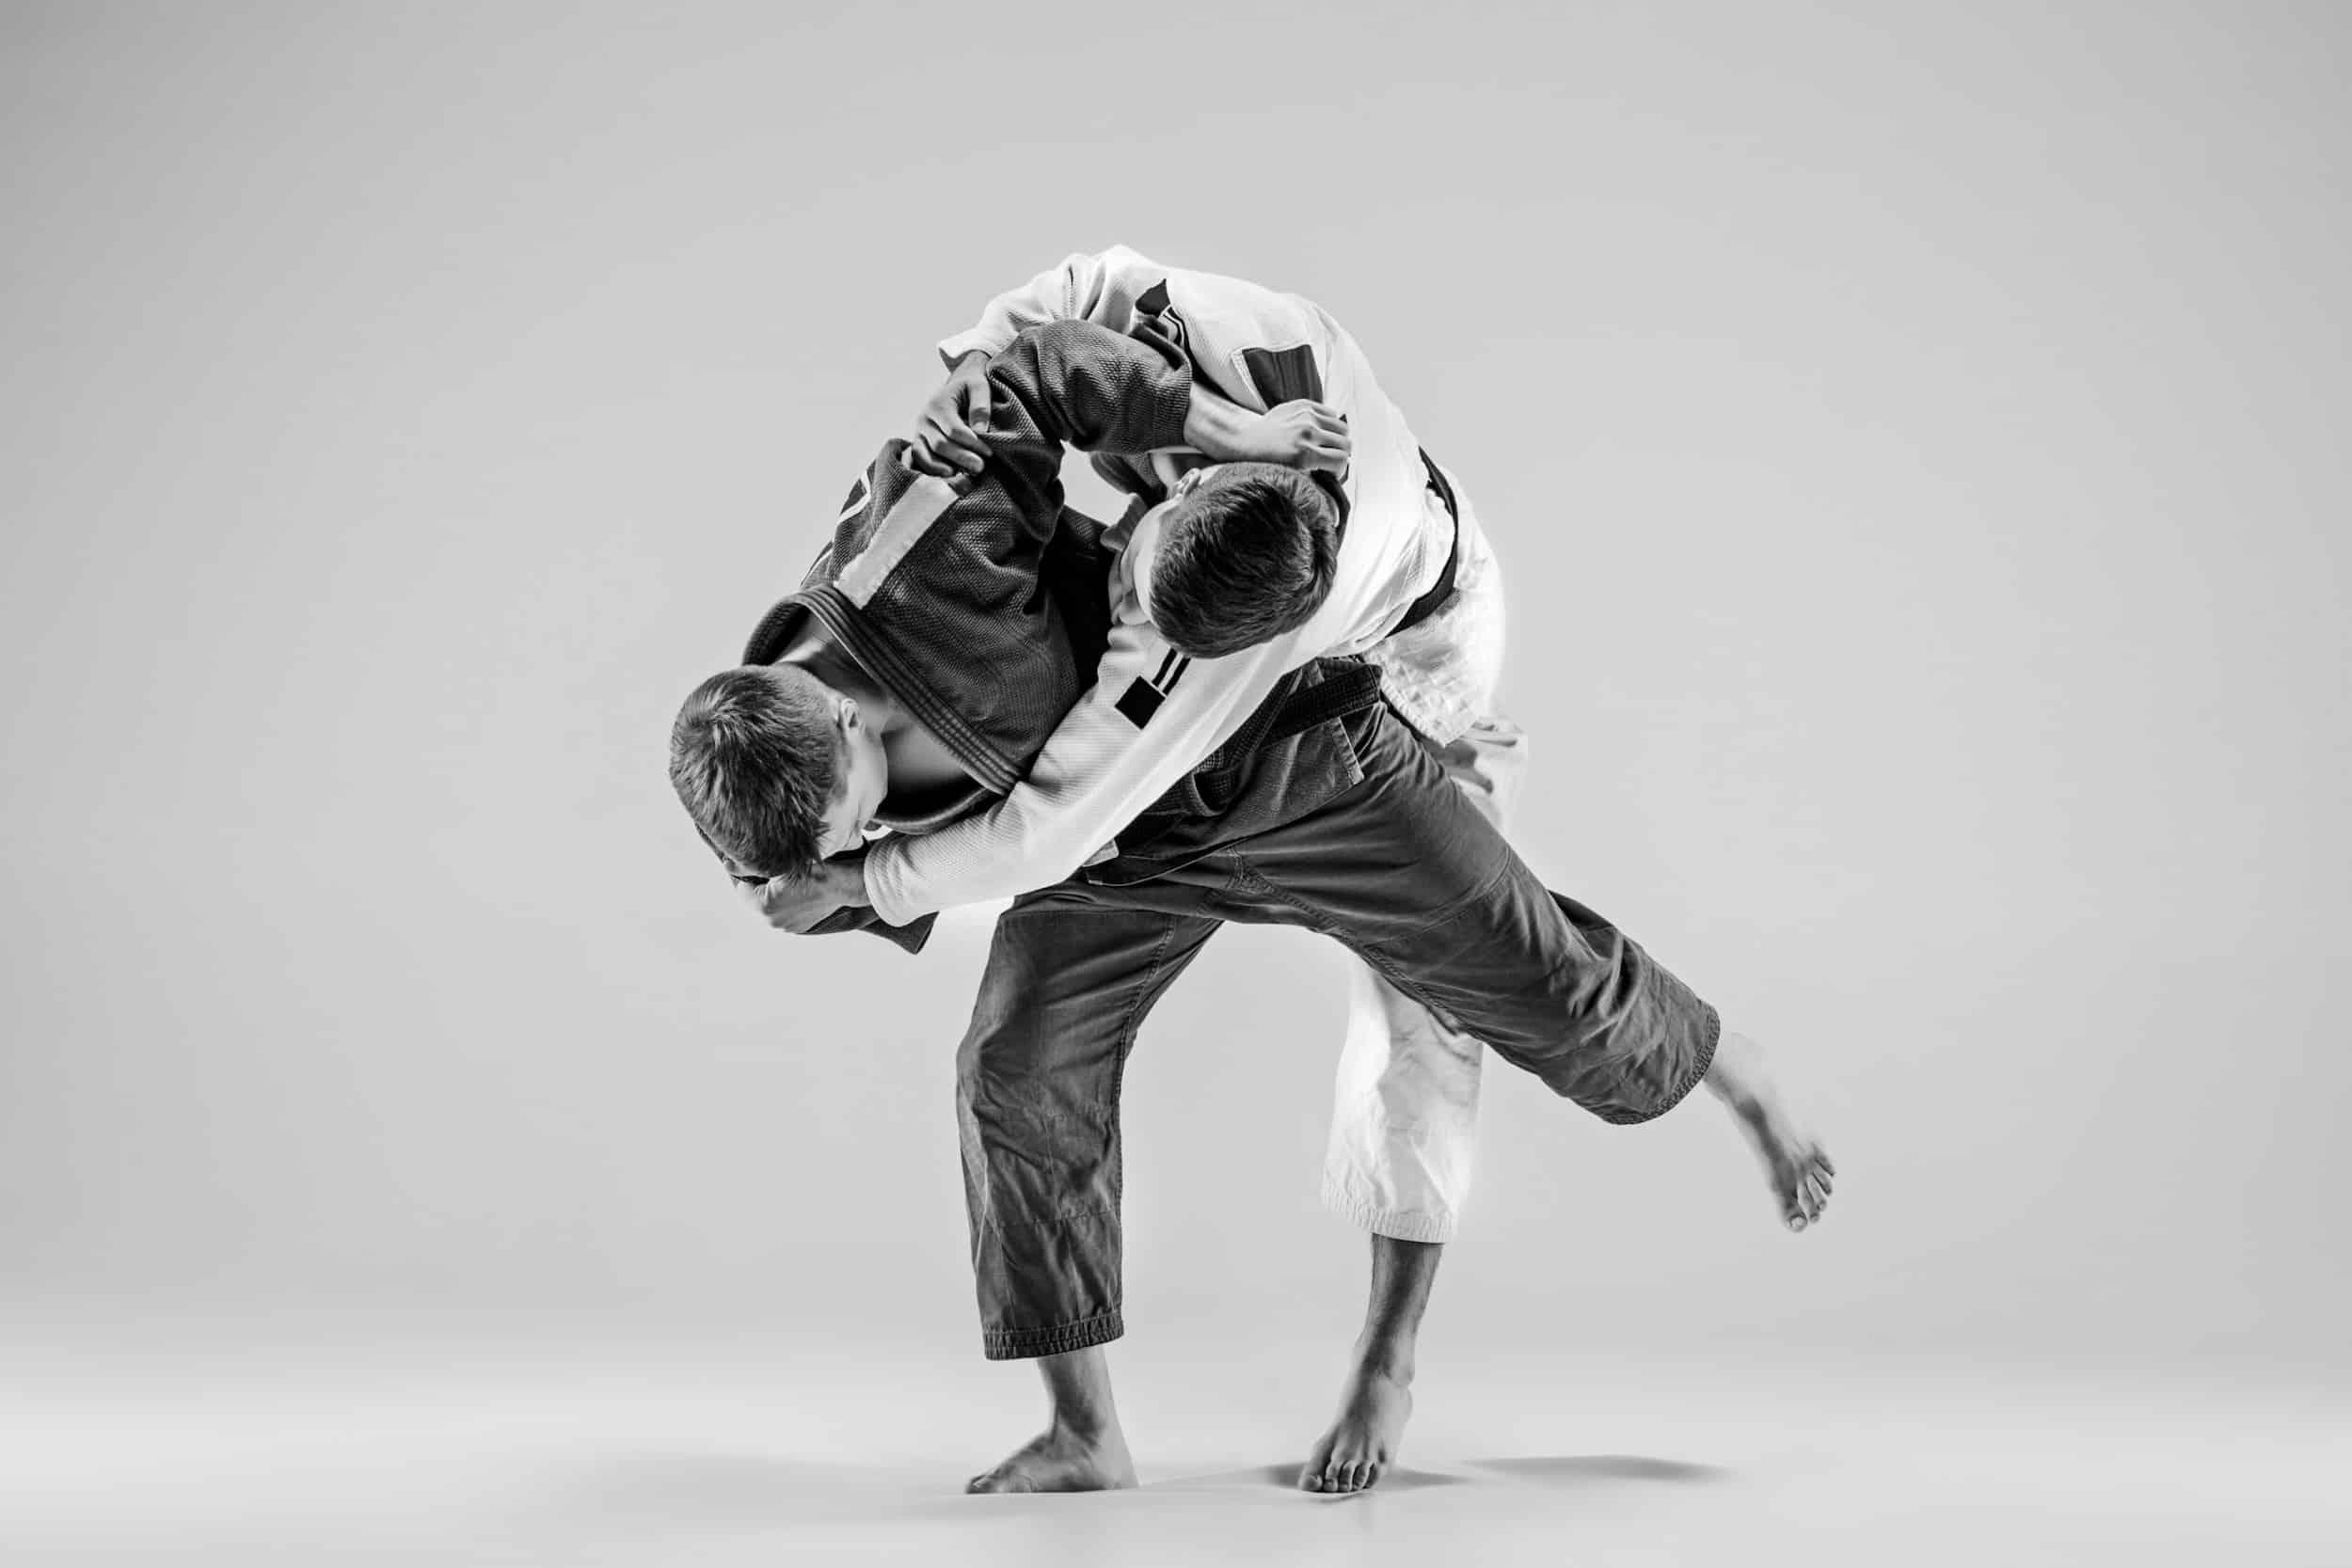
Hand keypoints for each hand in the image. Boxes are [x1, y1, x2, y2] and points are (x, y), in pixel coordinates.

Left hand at [737, 852, 868, 934]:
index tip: (750, 861)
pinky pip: (784, 911)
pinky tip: (796, 888)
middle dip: (759, 883)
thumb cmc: (816, 869)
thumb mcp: (781, 862)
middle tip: (768, 866)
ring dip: (772, 892)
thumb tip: (727, 864)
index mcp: (764, 907)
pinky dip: (786, 900)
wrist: (846, 883)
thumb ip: (750, 865)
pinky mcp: (800, 927)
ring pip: (769, 905)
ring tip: (783, 876)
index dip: (744, 872)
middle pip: (755, 898)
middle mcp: (773, 922)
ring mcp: (787, 926)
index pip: (740, 887)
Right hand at [906, 351, 992, 479]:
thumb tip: (980, 432)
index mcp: (938, 404)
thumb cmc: (971, 389)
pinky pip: (919, 459)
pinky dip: (932, 470)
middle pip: (940, 444)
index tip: (989, 452)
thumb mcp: (979, 387)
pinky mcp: (918, 442)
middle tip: (981, 467)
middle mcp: (924, 418)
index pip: (954, 429)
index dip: (972, 443)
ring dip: (946, 468)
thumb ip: (980, 406)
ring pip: (927, 454)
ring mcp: (919, 431)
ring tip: (966, 476)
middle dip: (961, 458)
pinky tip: (949, 476)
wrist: (957, 388)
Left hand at [1229, 399, 1349, 474]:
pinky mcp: (1303, 405)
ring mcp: (1306, 416)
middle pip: (1346, 444)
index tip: (1331, 474)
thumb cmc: (1267, 463)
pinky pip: (1331, 413)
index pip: (1342, 460)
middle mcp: (1307, 432)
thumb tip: (1342, 471)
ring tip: (1325, 445)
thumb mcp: (1293, 474)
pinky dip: (1329, 424)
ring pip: (1342, 427)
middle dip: (1340, 455)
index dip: (1340, 471)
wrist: (1245, 441)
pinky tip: (1318, 432)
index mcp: (1304, 454)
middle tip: (1330, 461)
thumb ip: (1318, 473)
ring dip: (1337, 438)